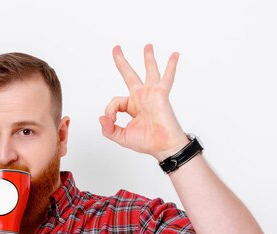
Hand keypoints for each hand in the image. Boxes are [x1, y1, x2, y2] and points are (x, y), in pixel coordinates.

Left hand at [99, 44, 189, 160]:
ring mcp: (151, 94)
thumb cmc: (147, 142)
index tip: (111, 119)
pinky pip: (167, 77)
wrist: (163, 146)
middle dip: (121, 61)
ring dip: (148, 57)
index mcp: (132, 105)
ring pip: (149, 71)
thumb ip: (108, 129)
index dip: (110, 110)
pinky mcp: (161, 94)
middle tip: (116, 48)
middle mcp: (141, 97)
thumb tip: (101, 118)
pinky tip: (175, 55)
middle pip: (129, 74)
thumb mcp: (121, 136)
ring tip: (147, 45)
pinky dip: (171, 66)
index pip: (115, 101)